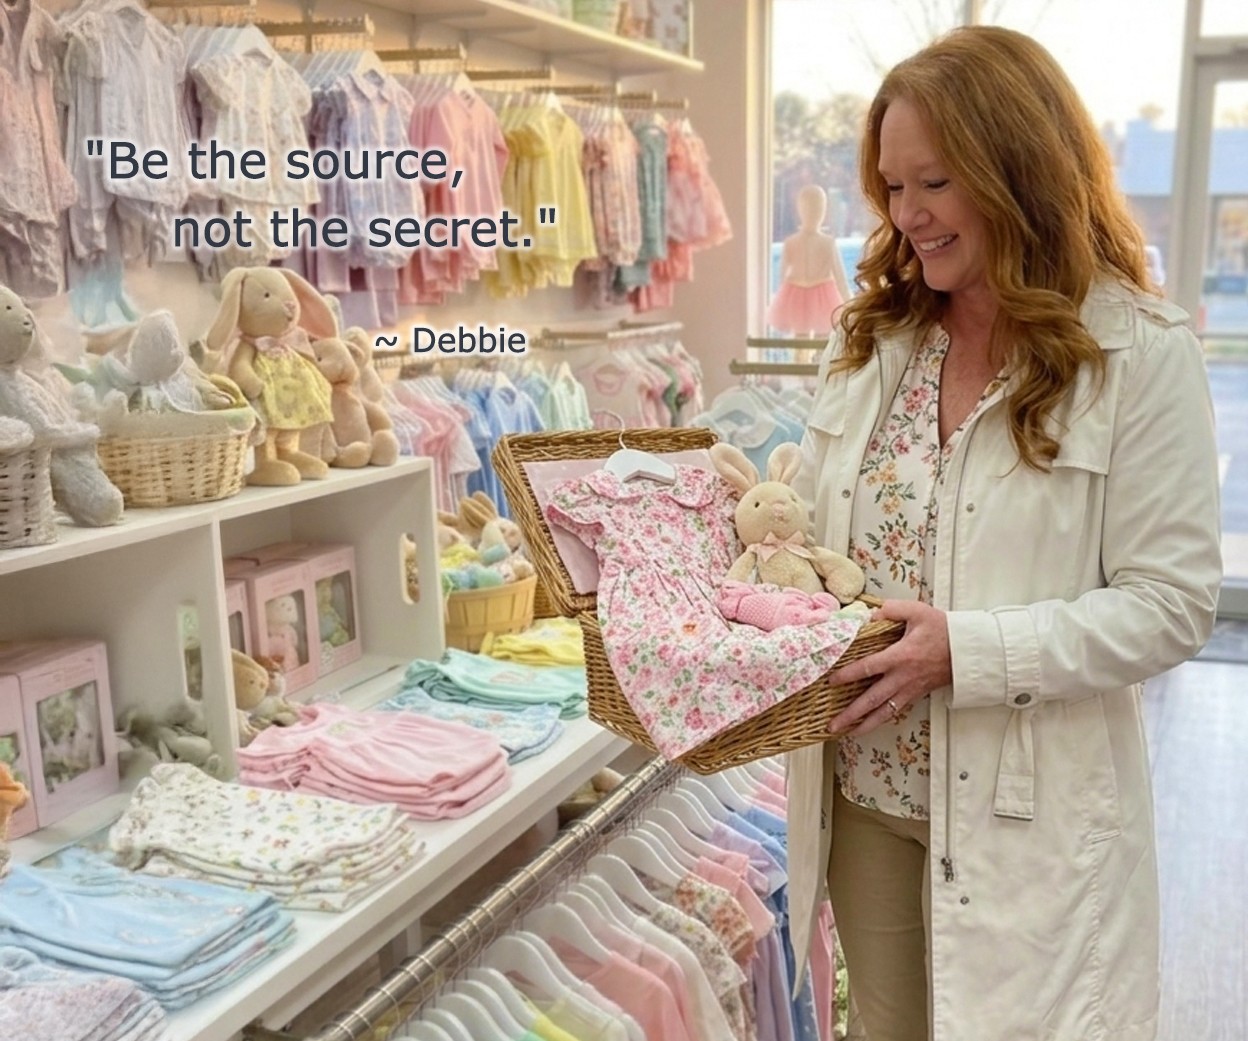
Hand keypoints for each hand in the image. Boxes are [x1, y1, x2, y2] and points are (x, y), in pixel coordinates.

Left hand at [826, 599, 952, 736]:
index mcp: (900, 656)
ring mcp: (910, 689)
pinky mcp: (917, 694)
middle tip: (832, 725)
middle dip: (851, 714)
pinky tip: (870, 725)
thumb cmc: (943, 630)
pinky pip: (896, 711)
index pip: (868, 668)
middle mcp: (902, 677)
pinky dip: (881, 720)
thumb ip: (891, 609)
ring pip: (884, 712)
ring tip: (847, 733)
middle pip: (872, 700)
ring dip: (865, 725)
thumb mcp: (917, 611)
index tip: (831, 681)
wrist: (969, 650)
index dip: (847, 675)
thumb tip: (870, 615)